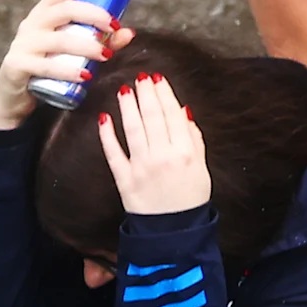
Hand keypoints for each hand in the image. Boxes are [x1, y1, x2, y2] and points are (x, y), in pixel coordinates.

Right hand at [0, 0, 134, 130]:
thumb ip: (101, 40)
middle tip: (114, 26)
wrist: (12, 98)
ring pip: (59, 39)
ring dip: (87, 46)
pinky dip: (68, 70)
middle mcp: (32, 24)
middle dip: (94, 15)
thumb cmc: (47, 65)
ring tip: (106, 55)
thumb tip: (129, 32)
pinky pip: (46, 66)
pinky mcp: (17, 66)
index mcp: (45, 12)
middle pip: (65, 9)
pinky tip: (85, 75)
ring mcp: (23, 44)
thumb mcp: (73, 50)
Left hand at [94, 74, 211, 217]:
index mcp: (185, 150)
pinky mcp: (124, 179)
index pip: (173, 114)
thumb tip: (182, 111)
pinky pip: (114, 153)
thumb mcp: (201, 165)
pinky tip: (105, 118)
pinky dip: (108, 136)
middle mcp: (163, 155)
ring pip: (134, 130)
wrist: (172, 229)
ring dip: (129, 108)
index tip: (158, 78)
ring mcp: (141, 167)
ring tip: (125, 89)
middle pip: (153, 118)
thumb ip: (193, 137)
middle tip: (141, 76)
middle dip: (147, 94)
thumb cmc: (190, 197)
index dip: (165, 94)